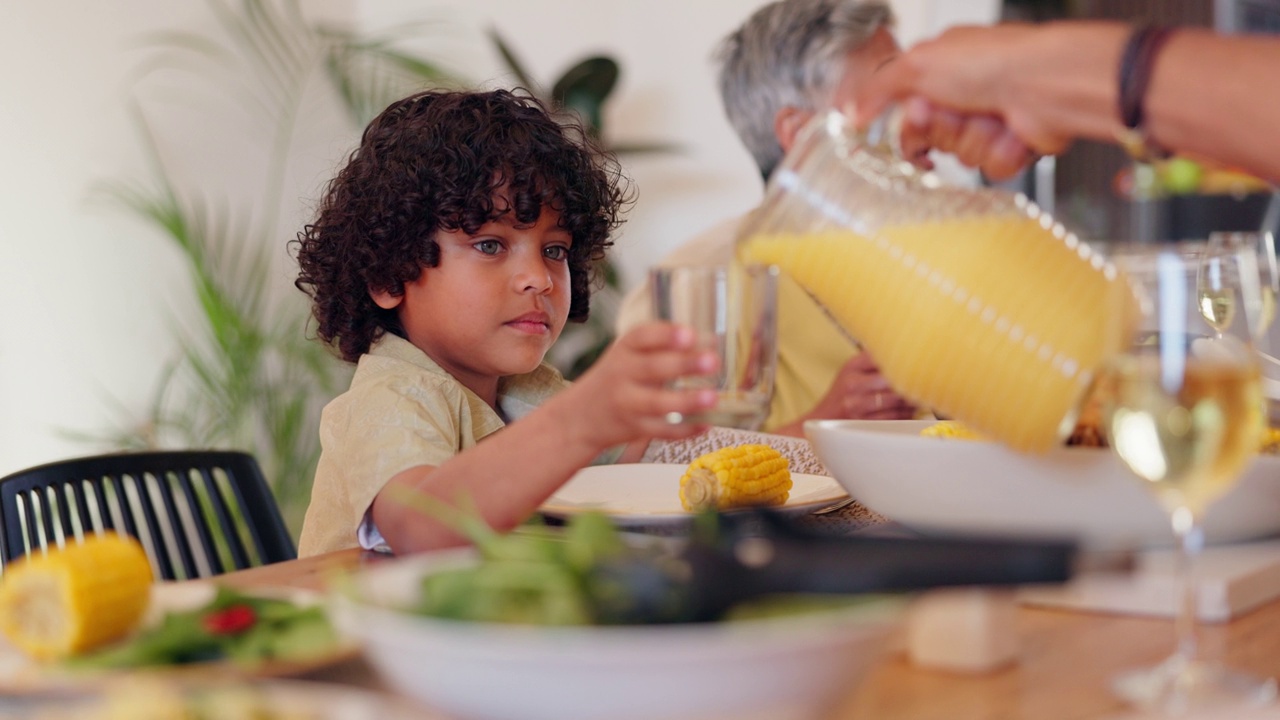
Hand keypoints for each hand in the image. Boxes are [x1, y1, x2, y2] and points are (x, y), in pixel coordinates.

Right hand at [562, 321, 718, 449]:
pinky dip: (684, 429)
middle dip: (683, 364)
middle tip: (712, 361)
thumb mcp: (629, 355)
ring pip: (657, 403)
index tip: (689, 334)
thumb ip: (662, 348)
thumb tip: (711, 343)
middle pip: (653, 368)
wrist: (579, 417)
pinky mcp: (634, 428)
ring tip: (712, 397)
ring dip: (686, 401)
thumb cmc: (617, 379)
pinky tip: (705, 424)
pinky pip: (661, 430)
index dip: (666, 335)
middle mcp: (622, 374)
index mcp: (624, 350)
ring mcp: (627, 403)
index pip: (642, 337)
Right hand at [772, 352, 915, 436]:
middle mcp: (852, 385)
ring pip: (896, 401)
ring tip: (917, 397)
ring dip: (911, 400)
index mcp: (852, 367)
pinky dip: (905, 414)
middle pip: (894, 381)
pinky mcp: (863, 424)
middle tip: (925, 381)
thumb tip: (909, 352)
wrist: (822, 420)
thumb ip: (875, 360)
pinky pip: (894, 418)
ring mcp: (857, 406)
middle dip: (911, 382)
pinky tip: (907, 410)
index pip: (885, 358)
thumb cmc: (844, 393)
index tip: (920, 362)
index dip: (906, 361)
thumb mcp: (852, 369)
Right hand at [856, 24, 1072, 179]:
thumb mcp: (917, 65)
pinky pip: (991, 167)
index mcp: (942, 70)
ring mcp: (991, 120)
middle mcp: (966, 95)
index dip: (912, 124)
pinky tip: (1011, 131)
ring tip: (992, 117)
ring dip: (975, 139)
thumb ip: (879, 88)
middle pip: (934, 139)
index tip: (918, 117)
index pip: (909, 115)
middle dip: (946, 130)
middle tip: (958, 111)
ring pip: (963, 156)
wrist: (1045, 83)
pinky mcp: (1013, 144)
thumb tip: (853, 112)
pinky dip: (1000, 151)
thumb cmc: (995, 61)